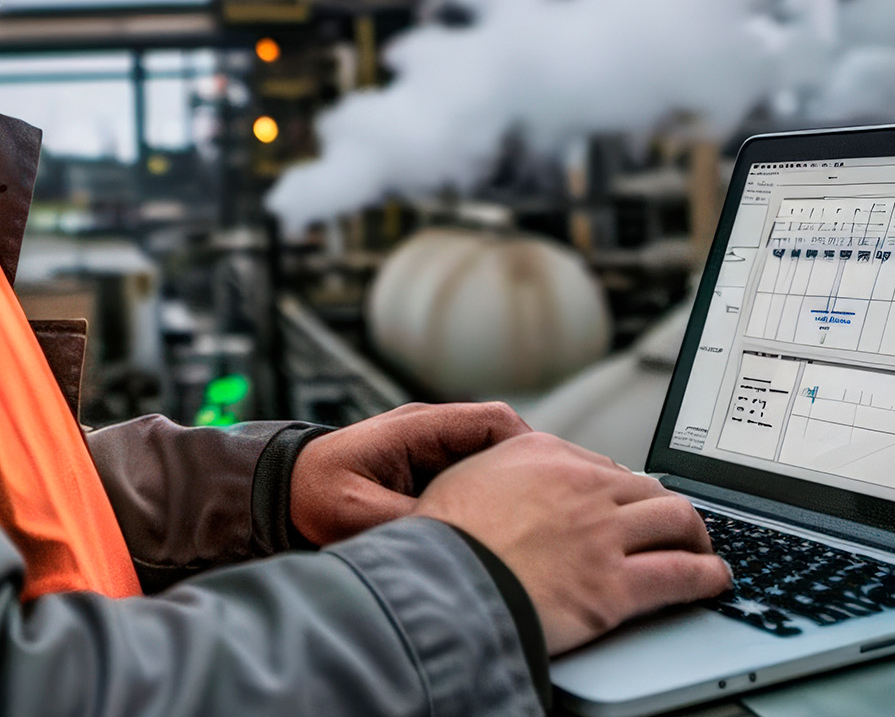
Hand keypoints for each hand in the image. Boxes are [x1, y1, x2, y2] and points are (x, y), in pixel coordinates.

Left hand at [290, 401, 529, 544]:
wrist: (277, 495)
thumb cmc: (312, 497)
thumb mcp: (358, 514)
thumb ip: (410, 521)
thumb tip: (458, 539)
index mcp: (419, 428)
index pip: (492, 421)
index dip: (527, 447)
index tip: (550, 482)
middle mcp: (430, 432)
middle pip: (499, 438)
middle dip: (528, 468)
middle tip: (551, 508)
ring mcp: (428, 450)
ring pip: (487, 459)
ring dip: (508, 485)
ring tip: (532, 521)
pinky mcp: (424, 473)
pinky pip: (469, 476)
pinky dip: (488, 496)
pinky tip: (498, 529)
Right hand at [417, 431, 729, 655]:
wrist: (439, 589)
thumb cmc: (442, 540)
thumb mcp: (464, 477)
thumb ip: (499, 467)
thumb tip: (509, 472)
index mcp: (545, 454)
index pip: (604, 466)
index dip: (623, 490)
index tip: (631, 503)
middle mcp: (581, 485)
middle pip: (647, 487)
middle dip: (668, 506)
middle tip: (677, 523)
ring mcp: (601, 535)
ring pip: (674, 519)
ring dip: (696, 533)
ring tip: (702, 547)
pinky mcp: (613, 586)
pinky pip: (679, 574)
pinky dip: (706, 575)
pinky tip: (715, 579)